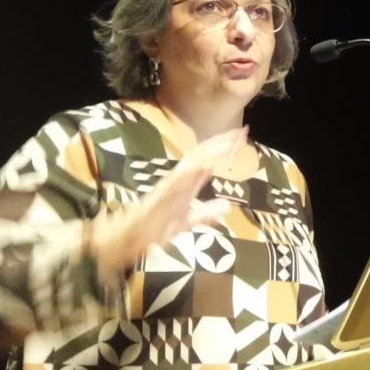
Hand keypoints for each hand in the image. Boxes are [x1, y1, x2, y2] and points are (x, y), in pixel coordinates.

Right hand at [88, 127, 247, 279]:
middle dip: (221, 143)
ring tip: (228, 142)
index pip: (207, 161)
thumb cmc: (154, 227)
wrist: (126, 239)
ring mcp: (169, 186)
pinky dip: (190, 171)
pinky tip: (205, 164)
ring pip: (191, 164)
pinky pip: (176, 181)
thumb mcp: (187, 220)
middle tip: (242, 131)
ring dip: (209, 152)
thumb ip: (206, 212)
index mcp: (185, 184)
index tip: (242, 137)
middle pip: (202, 156)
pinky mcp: (160, 195)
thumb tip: (227, 206)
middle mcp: (178, 180)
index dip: (224, 149)